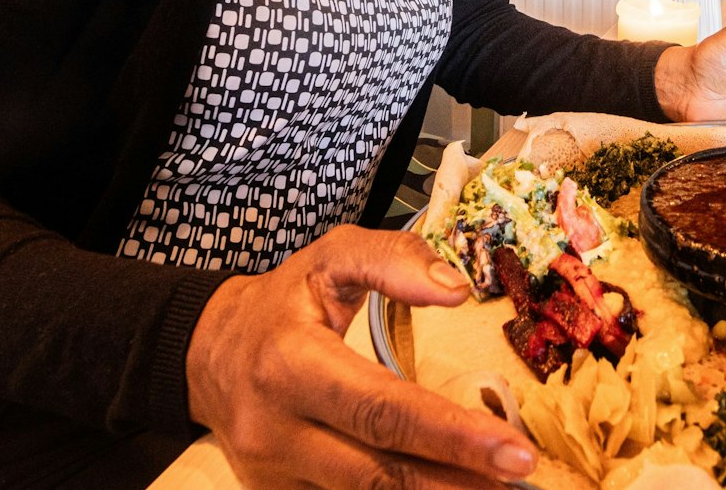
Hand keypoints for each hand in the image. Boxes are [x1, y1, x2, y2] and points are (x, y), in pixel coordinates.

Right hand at [185, 226, 534, 489]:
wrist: (204, 352)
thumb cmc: (282, 303)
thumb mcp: (330, 258)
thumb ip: (394, 262)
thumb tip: (457, 290)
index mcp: (290, 363)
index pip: (382, 408)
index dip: (449, 433)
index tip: (512, 447)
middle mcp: (276, 427)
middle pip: (378, 468)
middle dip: (455, 478)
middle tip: (520, 474)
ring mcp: (273, 469)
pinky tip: (444, 488)